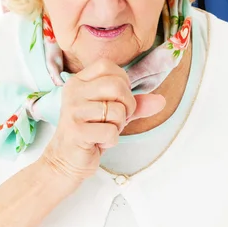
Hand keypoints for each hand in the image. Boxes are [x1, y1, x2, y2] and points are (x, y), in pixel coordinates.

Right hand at [40, 59, 164, 184]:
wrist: (65, 160)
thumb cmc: (91, 132)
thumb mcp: (113, 113)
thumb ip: (136, 104)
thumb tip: (162, 101)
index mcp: (79, 81)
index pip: (107, 66)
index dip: (123, 81)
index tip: (119, 98)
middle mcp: (73, 91)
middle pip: (117, 86)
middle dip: (127, 105)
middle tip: (118, 118)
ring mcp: (73, 110)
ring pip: (117, 110)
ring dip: (118, 126)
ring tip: (104, 131)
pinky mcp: (76, 130)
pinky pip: (111, 131)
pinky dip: (111, 140)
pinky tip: (98, 142)